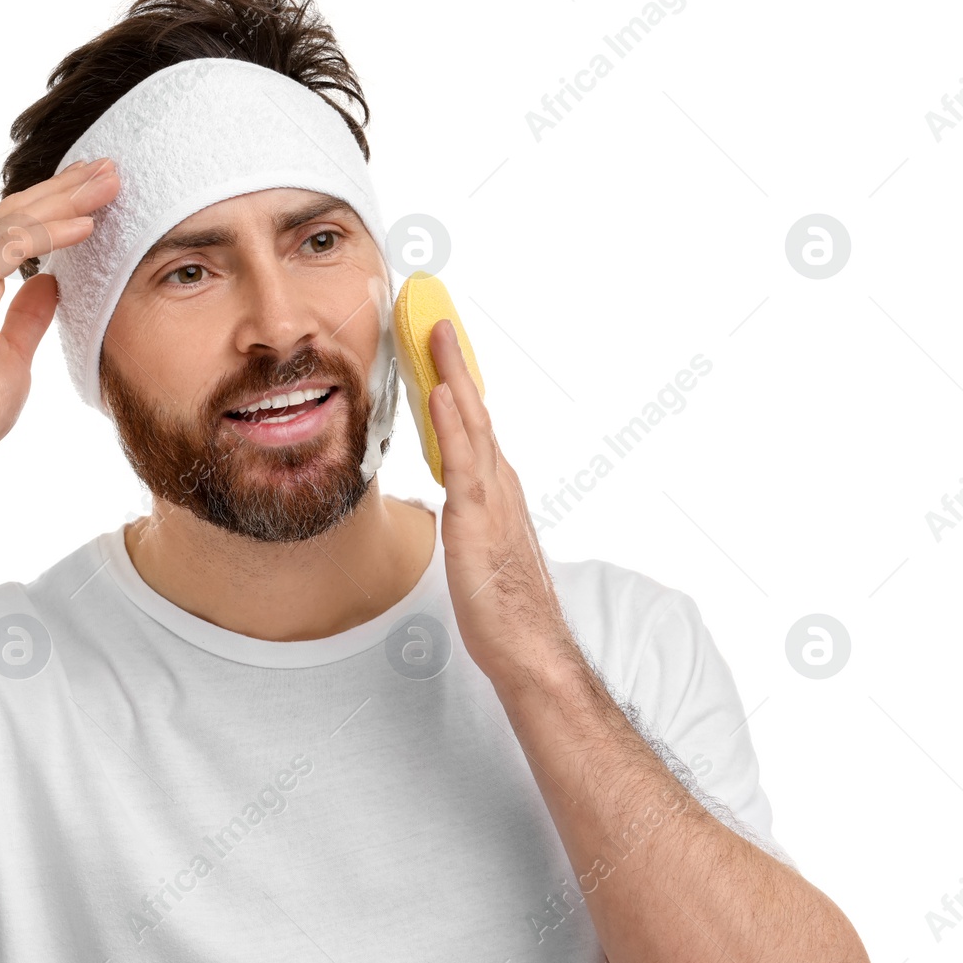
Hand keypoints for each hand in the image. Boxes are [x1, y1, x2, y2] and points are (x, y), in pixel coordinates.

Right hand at [0, 157, 121, 472]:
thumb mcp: (13, 354)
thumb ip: (28, 315)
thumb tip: (50, 283)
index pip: (15, 230)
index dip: (56, 206)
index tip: (96, 192)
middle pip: (15, 213)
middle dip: (65, 188)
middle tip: (108, 167)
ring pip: (14, 221)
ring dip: (65, 199)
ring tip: (106, 182)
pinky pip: (9, 248)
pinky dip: (50, 233)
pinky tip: (86, 224)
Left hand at [426, 318, 569, 676]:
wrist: (528, 648)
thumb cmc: (500, 605)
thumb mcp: (475, 546)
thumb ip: (465, 514)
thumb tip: (450, 500)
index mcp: (495, 487)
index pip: (471, 422)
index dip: (454, 380)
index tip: (437, 343)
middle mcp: (498, 481)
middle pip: (474, 408)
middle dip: (455, 360)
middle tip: (434, 315)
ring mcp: (492, 496)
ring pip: (470, 421)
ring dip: (452, 373)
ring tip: (433, 332)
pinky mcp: (479, 519)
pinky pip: (462, 461)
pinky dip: (452, 423)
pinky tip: (439, 393)